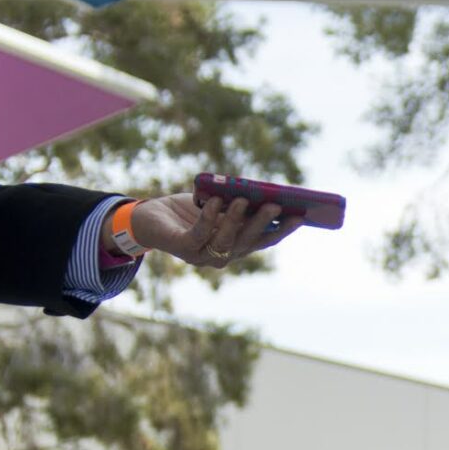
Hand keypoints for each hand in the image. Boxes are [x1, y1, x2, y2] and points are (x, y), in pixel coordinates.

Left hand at [128, 194, 290, 267]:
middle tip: (276, 204)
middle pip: (247, 242)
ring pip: (225, 240)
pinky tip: (216, 200)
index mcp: (234, 246)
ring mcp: (201, 255)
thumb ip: (236, 205)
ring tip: (243, 199)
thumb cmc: (186, 210)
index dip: (282, 231)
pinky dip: (209, 217)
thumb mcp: (217, 205)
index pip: (263, 241)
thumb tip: (260, 193)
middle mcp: (220, 256)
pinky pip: (199, 233)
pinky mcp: (181, 247)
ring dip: (236, 220)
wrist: (148, 217)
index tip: (301, 217)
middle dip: (263, 223)